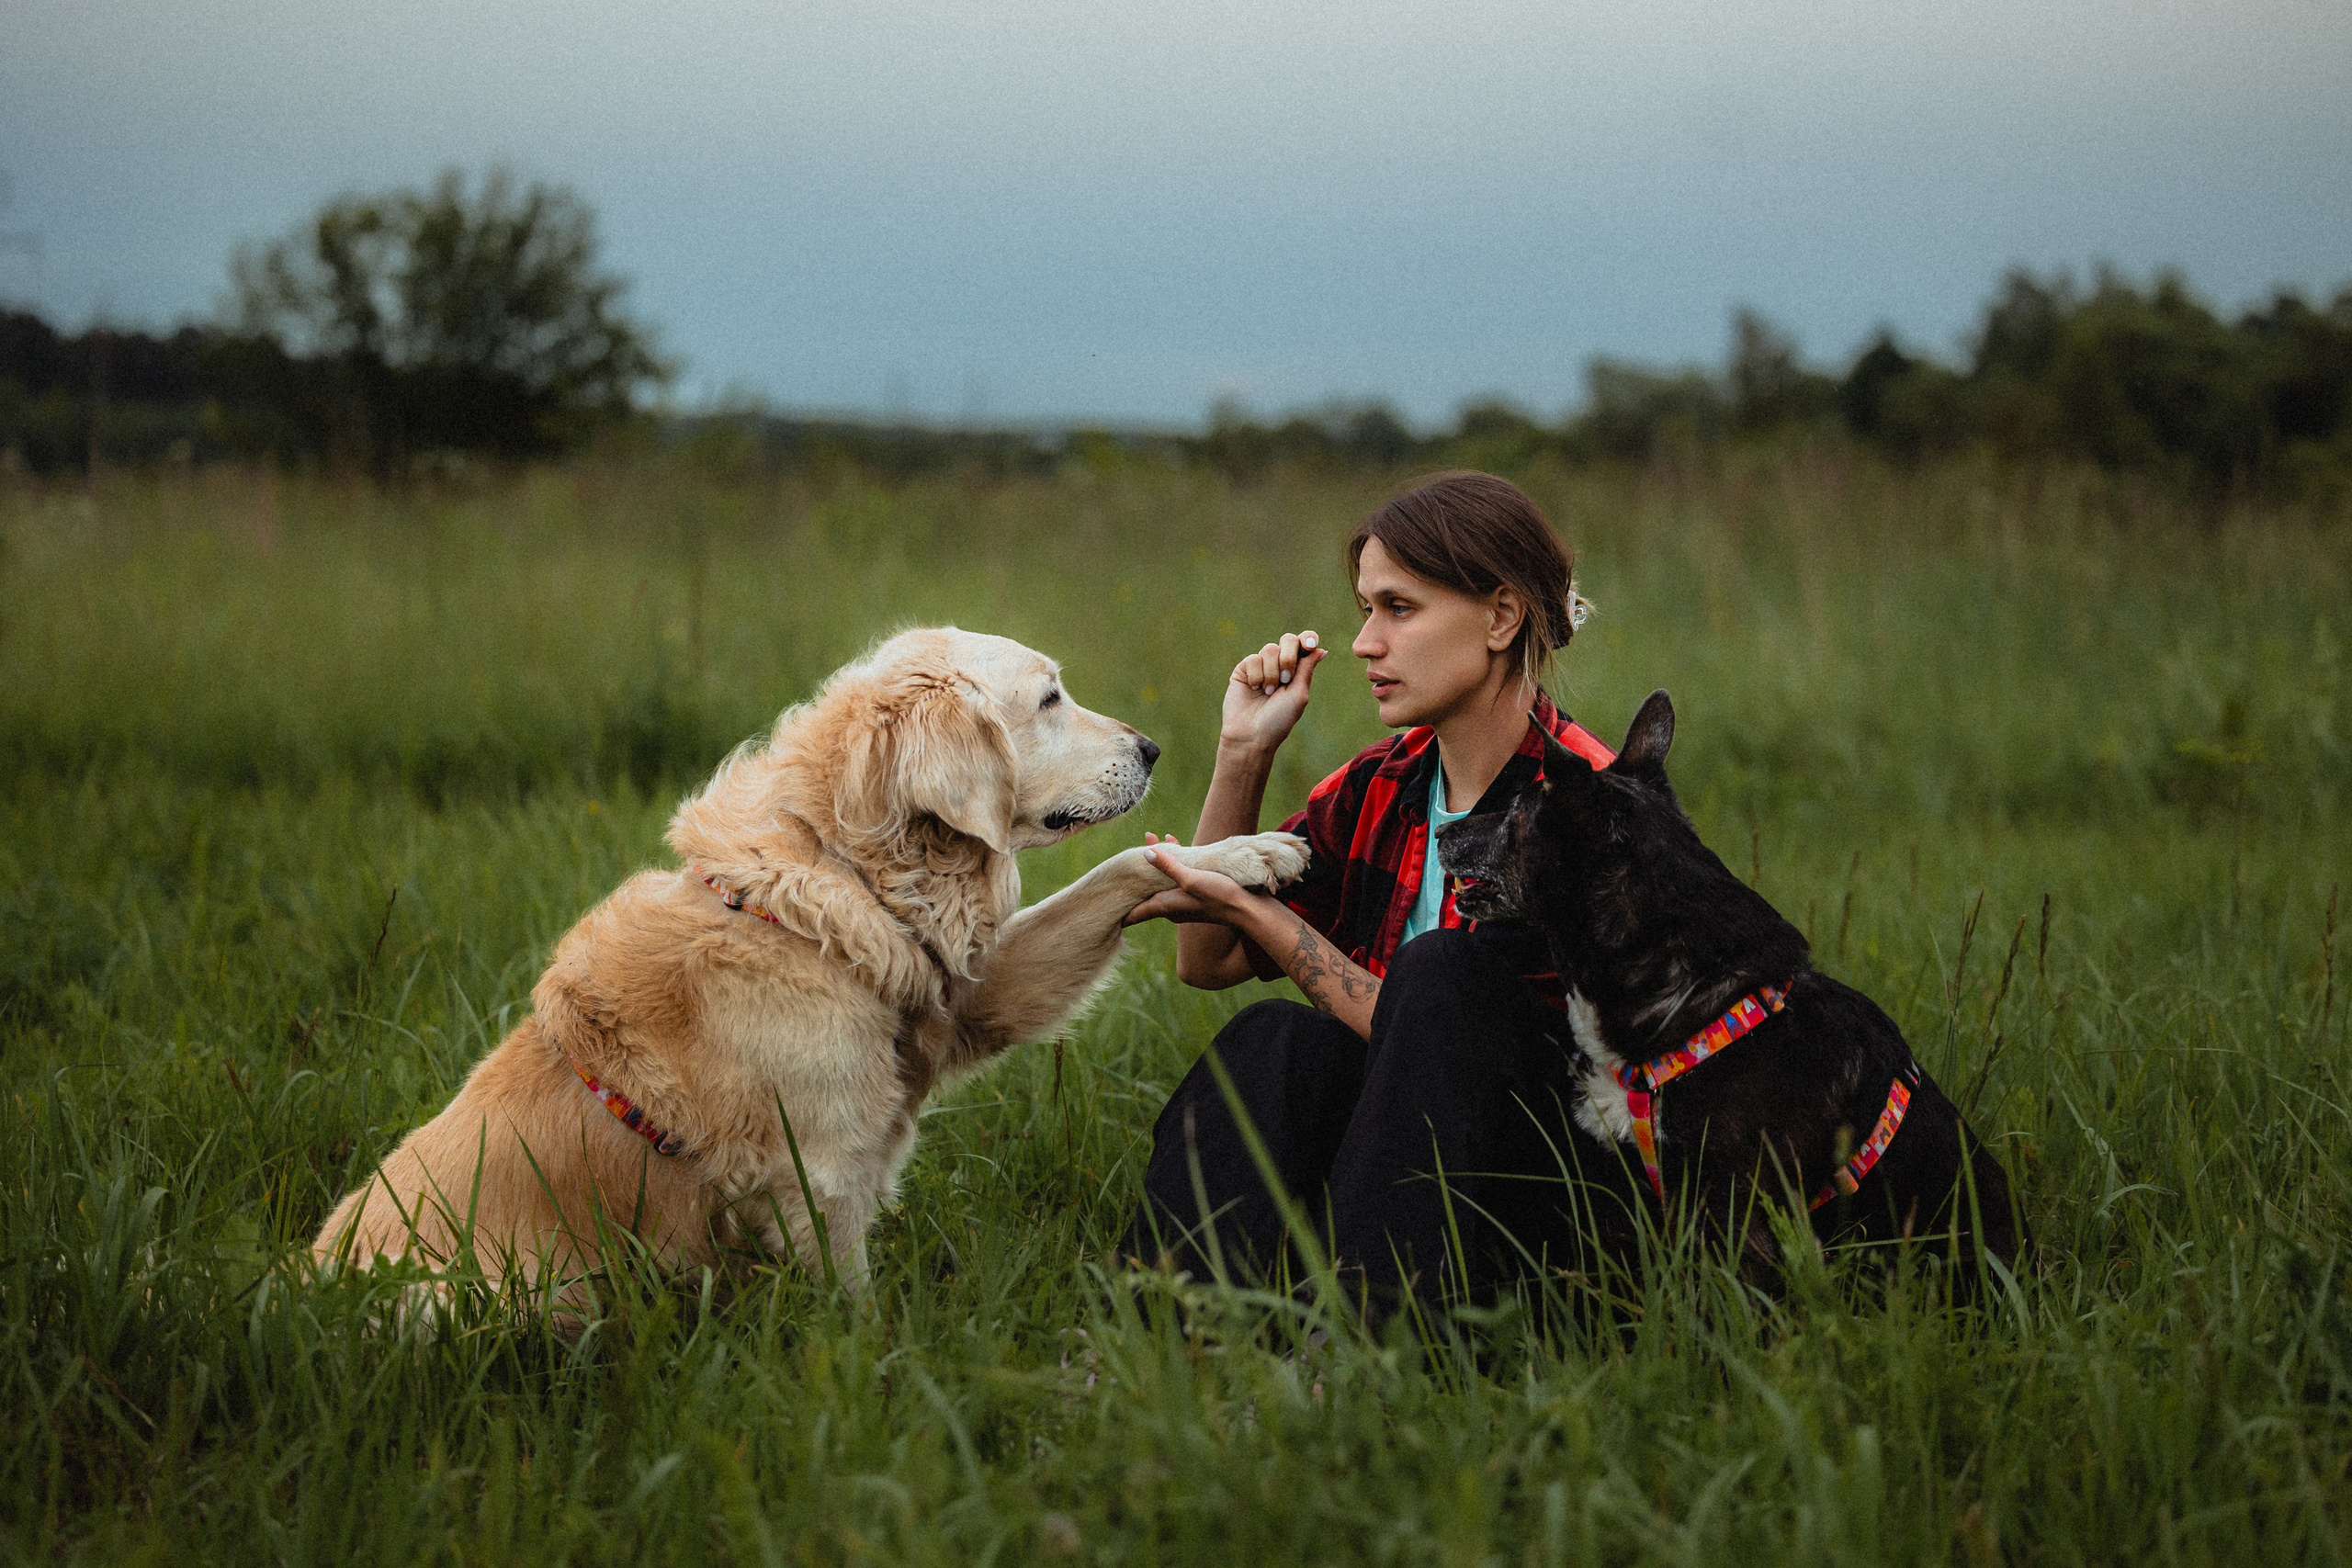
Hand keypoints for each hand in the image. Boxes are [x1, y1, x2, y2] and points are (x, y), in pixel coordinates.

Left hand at [1123, 834, 1256, 925]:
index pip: (1133, 913)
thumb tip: (1145, 854)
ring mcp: (1184, 900)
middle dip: (1135, 873)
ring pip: (1161, 880)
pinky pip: (1178, 876)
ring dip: (1156, 862)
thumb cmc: (1219, 896)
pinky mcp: (1197, 893)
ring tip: (1150, 839)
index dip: (1117, 908)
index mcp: (1164, 906)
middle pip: (1145, 890)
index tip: (1101, 904)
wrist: (1249, 910)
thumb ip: (1169, 866)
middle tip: (1123, 857)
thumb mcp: (1191, 878)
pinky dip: (1173, 862)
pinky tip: (1175, 843)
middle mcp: (1171, 906)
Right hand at [1220, 630, 1325, 752]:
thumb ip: (1307, 669)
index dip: (1308, 638)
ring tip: (1268, 692)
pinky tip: (1254, 689)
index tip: (1310, 644)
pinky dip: (1257, 676)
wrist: (1251, 734)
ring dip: (1272, 673)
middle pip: (1288, 640)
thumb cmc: (1279, 720)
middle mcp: (1279, 665)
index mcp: (1297, 671)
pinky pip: (1253, 659)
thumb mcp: (1299, 694)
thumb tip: (1321, 650)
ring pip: (1269, 649)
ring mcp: (1261, 666)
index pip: (1304, 645)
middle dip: (1288, 657)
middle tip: (1286, 679)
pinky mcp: (1244, 669)